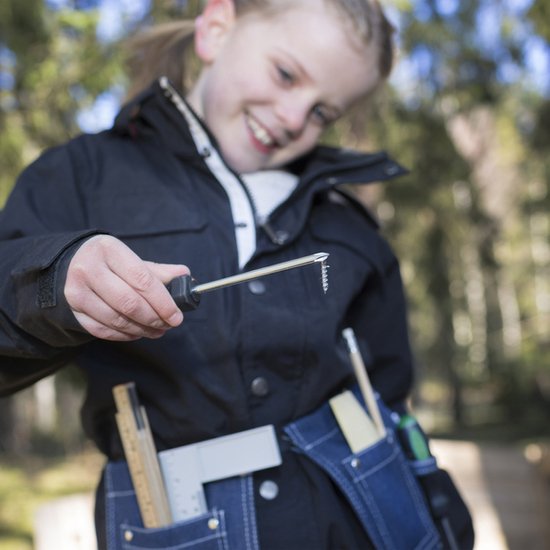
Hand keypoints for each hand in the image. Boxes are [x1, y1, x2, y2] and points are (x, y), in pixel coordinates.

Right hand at [64, 235, 189, 340]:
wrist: (68, 264)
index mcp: (109, 250)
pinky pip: (103, 330)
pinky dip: (124, 335)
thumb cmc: (108, 261)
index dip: (163, 302)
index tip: (177, 316)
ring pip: (116, 320)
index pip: (142, 279)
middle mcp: (88, 270)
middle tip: (168, 324)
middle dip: (154, 318)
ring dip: (142, 329)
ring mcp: (76, 292)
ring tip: (157, 330)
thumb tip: (184, 276)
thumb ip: (157, 270)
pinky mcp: (72, 311)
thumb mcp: (130, 258)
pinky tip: (137, 332)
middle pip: (129, 303)